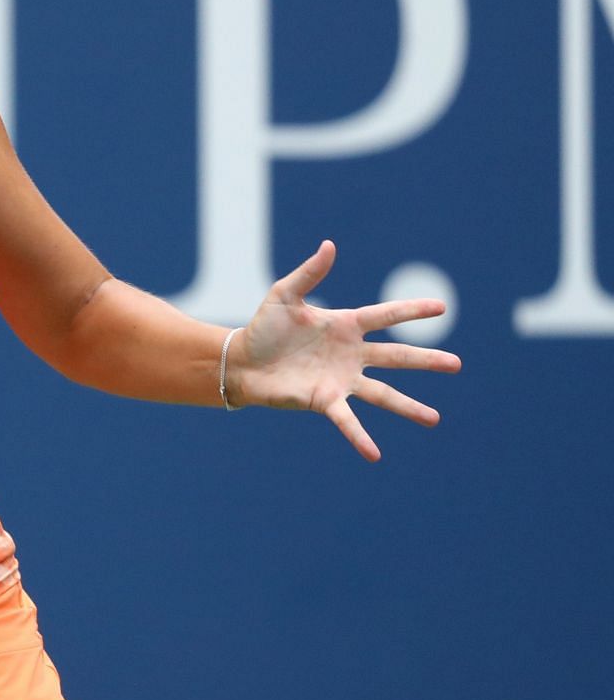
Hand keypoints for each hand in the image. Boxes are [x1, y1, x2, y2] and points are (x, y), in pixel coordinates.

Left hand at [229, 240, 462, 461]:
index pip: (385, 316)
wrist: (241, 361)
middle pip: (396, 357)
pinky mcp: (324, 400)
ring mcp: (341, 380)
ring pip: (382, 393)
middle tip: (457, 364)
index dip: (411, 311)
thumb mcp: (284, 295)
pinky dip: (360, 437)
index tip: (442, 307)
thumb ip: (309, 273)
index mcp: (345, 325)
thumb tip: (330, 245)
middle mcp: (350, 354)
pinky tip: (375, 455)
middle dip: (426, 360)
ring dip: (408, 407)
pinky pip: (347, 421)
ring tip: (435, 420)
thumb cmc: (264, 328)